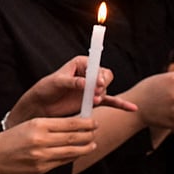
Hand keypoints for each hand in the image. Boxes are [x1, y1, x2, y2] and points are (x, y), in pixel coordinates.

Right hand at [0, 116, 96, 173]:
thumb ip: (48, 126)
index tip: (93, 120)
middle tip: (96, 130)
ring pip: (71, 151)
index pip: (68, 123)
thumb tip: (72, 126)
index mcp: (38, 125)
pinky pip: (63, 161)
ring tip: (93, 144)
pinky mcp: (42, 168)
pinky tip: (78, 153)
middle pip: (73, 137)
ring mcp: (42, 156)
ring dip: (85, 147)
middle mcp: (41, 140)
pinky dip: (73, 156)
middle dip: (88, 134)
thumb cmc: (10, 139)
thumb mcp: (28, 125)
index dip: (84, 123)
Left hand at [7, 56, 135, 125]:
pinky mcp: (92, 100)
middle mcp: (88, 74)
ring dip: (101, 95)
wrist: (42, 105)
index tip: (96, 83)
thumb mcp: (56, 82)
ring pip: (105, 89)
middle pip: (105, 76)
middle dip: (101, 85)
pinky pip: (110, 101)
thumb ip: (71, 82)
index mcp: (80, 64)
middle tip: (94, 93)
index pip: (96, 66)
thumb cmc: (46, 89)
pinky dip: (120, 104)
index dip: (98, 74)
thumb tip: (85, 83)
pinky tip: (132, 109)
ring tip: (92, 100)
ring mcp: (91, 88)